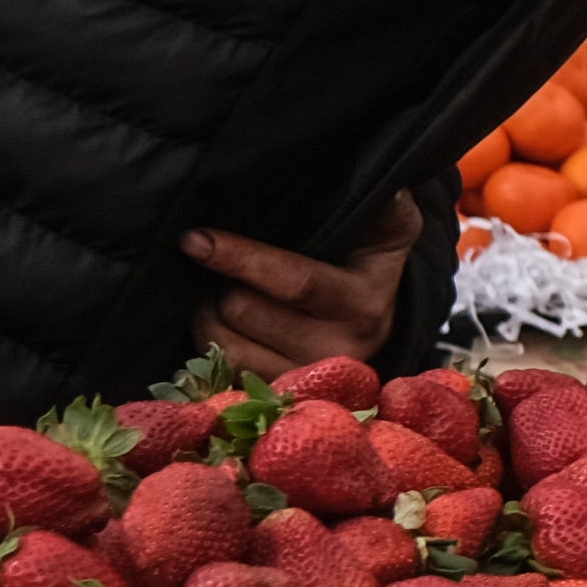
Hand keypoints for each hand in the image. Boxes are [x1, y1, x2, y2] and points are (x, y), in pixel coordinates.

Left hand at [186, 198, 416, 374]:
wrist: (376, 319)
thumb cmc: (370, 263)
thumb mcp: (391, 228)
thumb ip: (390, 206)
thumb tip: (390, 190)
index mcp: (362, 306)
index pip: (294, 282)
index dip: (240, 258)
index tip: (195, 238)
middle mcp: (336, 351)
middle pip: (243, 310)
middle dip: (223, 280)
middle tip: (224, 262)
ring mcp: (304, 380)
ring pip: (222, 341)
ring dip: (211, 309)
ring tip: (224, 289)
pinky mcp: (276, 396)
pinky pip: (218, 367)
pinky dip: (212, 337)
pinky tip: (225, 319)